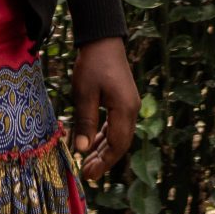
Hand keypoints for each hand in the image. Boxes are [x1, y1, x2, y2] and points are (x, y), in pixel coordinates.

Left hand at [70, 38, 138, 182]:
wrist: (103, 39)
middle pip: (120, 143)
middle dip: (104, 160)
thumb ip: (85, 122)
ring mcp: (130, 105)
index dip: (104, 162)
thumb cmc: (92, 64)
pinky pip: (117, 125)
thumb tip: (82, 150)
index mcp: (125, 109)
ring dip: (104, 149)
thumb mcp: (84, 93)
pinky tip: (94, 142)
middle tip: (87, 173)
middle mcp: (132, 110)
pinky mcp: (124, 100)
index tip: (88, 173)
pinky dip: (105, 136)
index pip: (117, 144)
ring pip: (119, 135)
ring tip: (89, 162)